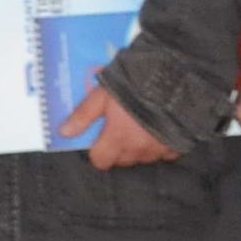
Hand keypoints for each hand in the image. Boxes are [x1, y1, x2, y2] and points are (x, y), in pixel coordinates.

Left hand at [60, 82, 179, 170]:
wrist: (174, 80)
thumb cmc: (134, 85)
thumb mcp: (103, 95)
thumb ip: (83, 115)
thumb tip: (64, 133)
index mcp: (117, 138)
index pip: (100, 161)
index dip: (97, 152)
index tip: (99, 141)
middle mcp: (137, 149)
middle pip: (121, 161)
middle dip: (117, 149)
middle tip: (119, 130)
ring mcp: (158, 149)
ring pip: (141, 158)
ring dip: (137, 149)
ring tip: (139, 128)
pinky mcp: (176, 146)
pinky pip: (163, 154)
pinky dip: (158, 147)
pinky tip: (157, 130)